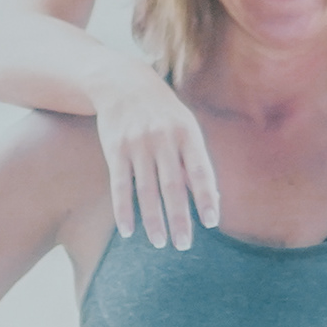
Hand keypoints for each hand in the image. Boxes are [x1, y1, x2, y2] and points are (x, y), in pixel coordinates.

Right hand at [94, 79, 221, 248]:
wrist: (124, 83)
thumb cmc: (163, 112)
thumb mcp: (186, 126)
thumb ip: (195, 160)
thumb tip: (211, 198)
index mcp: (187, 133)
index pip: (200, 171)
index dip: (205, 197)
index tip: (211, 222)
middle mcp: (163, 139)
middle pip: (172, 186)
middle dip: (179, 217)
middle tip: (183, 244)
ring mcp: (137, 144)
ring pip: (146, 190)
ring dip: (153, 220)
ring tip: (159, 242)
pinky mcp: (115, 150)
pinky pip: (119, 186)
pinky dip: (123, 210)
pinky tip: (128, 230)